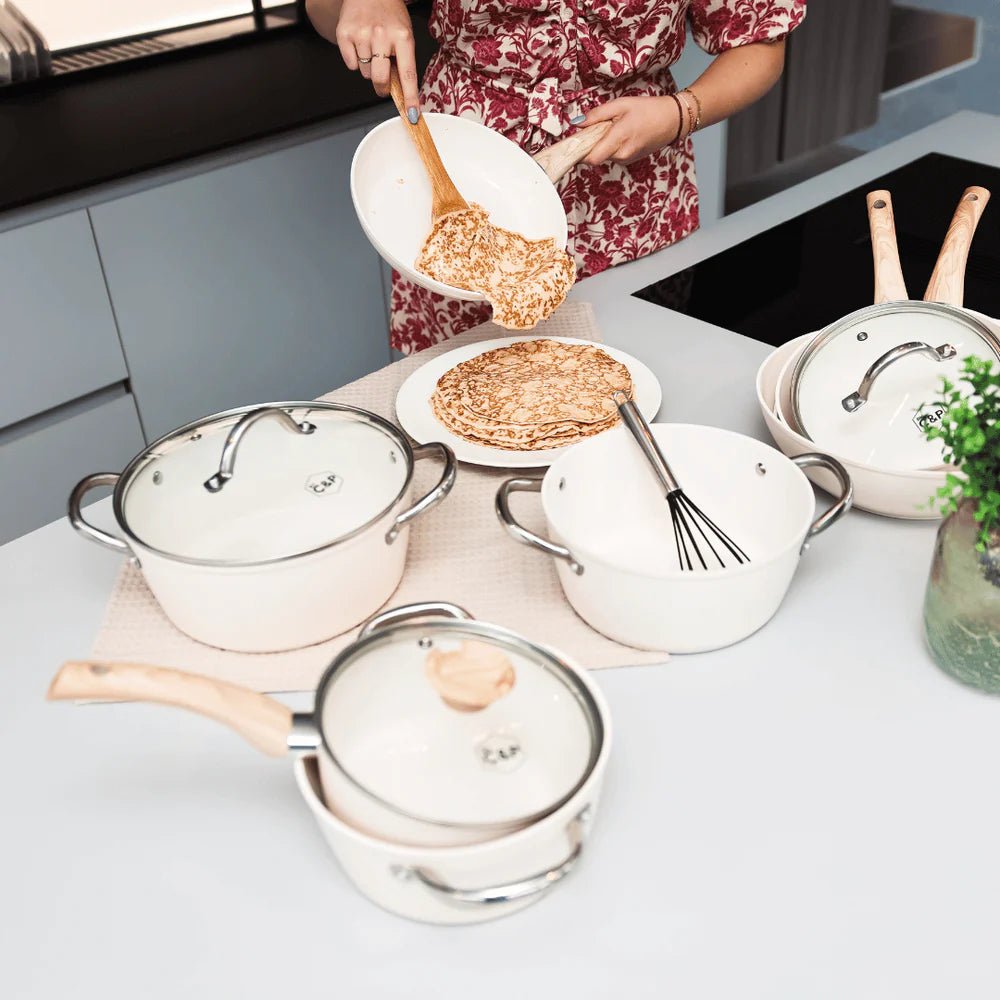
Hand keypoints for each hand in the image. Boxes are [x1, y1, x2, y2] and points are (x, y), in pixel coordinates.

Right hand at [305, 0, 419, 118]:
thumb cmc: (390, 15)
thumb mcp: (404, 34)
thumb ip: (403, 61)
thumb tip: (401, 92)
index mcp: (403, 37)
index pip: (408, 74)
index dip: (410, 98)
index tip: (412, 115)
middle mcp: (382, 35)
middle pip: (380, 79)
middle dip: (382, 87)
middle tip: (383, 81)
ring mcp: (362, 34)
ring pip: (365, 74)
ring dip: (369, 68)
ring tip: (372, 49)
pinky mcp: (344, 34)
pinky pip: (351, 65)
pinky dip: (355, 61)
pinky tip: (360, 46)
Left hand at [580, 96, 681, 165]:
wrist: (672, 120)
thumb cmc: (648, 110)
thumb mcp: (621, 105)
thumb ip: (597, 115)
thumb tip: (577, 124)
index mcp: (618, 140)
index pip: (590, 159)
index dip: (580, 152)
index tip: (576, 142)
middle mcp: (622, 155)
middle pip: (595, 157)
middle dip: (592, 144)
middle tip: (598, 127)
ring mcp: (627, 160)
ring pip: (604, 156)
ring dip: (602, 145)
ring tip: (614, 128)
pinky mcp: (630, 160)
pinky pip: (614, 156)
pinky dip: (612, 147)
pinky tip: (622, 134)